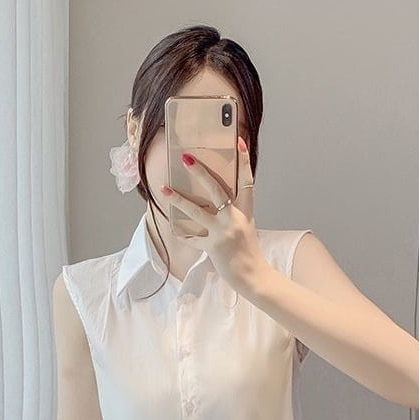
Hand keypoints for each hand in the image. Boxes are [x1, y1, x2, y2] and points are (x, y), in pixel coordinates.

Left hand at [161, 135, 269, 293]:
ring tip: (164, 189)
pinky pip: (192, 238)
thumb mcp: (246, 229)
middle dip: (201, 173)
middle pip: (217, 190)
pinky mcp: (213, 247)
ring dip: (178, 200)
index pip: (246, 182)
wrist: (253, 277)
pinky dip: (183, 234)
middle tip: (186, 159)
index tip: (238, 142)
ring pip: (197, 211)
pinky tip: (173, 228)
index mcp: (245, 212)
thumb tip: (215, 203)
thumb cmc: (248, 253)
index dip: (243, 161)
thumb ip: (232, 215)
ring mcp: (224, 233)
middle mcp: (235, 219)